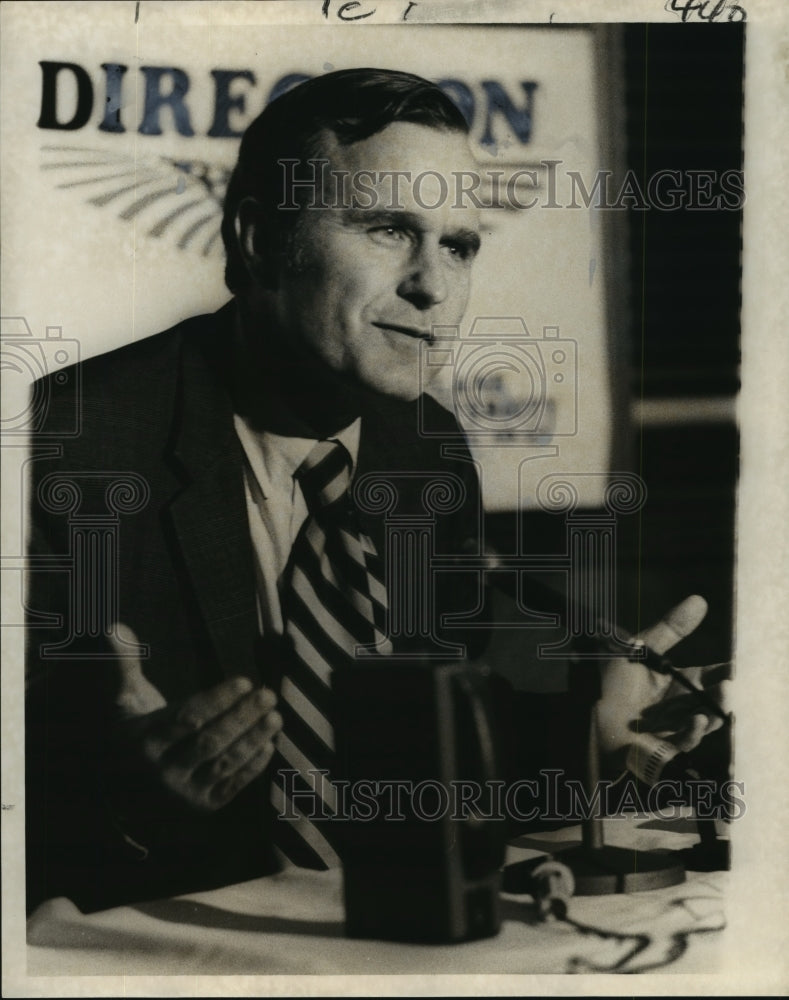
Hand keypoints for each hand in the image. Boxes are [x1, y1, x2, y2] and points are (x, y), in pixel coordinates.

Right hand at [108, 623, 282, 811]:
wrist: (126, 786)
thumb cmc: (135, 730)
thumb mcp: (126, 699)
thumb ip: (124, 663)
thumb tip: (114, 627)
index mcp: (142, 741)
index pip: (187, 718)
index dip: (218, 700)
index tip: (245, 681)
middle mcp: (161, 771)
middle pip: (210, 742)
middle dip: (243, 717)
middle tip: (268, 695)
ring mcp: (182, 793)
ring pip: (224, 763)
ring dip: (253, 739)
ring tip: (275, 716)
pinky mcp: (201, 807)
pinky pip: (231, 787)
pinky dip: (252, 768)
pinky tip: (269, 744)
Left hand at [596, 595, 727, 757]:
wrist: (584, 708)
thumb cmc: (612, 679)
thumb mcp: (641, 649)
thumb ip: (671, 629)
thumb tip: (700, 600)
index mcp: (680, 681)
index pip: (713, 675)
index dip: (727, 671)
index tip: (737, 666)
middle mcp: (682, 704)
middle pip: (713, 700)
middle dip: (724, 694)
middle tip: (729, 685)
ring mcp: (675, 726)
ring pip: (705, 722)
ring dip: (714, 713)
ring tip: (719, 700)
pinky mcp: (663, 745)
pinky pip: (685, 742)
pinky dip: (692, 732)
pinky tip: (696, 720)